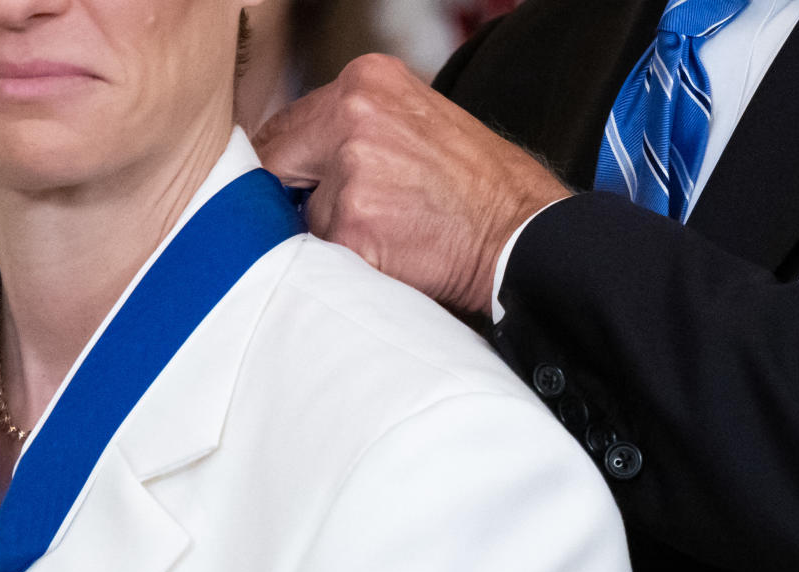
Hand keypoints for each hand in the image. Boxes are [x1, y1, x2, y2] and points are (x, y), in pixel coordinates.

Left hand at [254, 54, 571, 315]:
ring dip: (331, 232)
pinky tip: (390, 253)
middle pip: (277, 162)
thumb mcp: (415, 122)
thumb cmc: (478, 187)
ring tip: (388, 233)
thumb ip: (355, 128)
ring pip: (302, 214)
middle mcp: (354, 117)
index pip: (287, 123)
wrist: (521, 234)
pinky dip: (348, 261)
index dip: (289, 163)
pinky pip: (321, 251)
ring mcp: (352, 173)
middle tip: (337, 216)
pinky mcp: (353, 228)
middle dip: (295, 195)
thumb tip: (298, 159)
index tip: (294, 185)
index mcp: (367, 82)